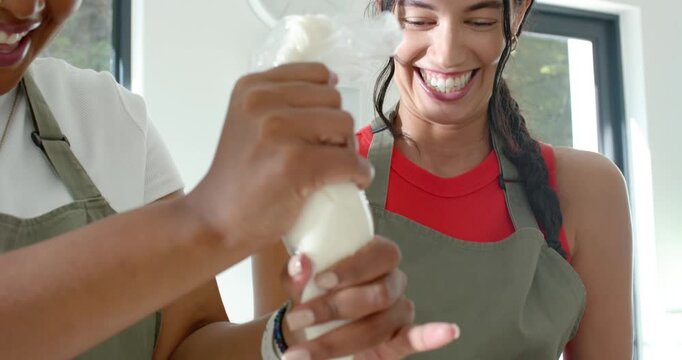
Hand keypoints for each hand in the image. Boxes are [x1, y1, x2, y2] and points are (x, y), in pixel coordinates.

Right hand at [184, 63, 372, 255]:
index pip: (318, 74)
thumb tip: (332, 83)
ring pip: (345, 126)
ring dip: (346, 150)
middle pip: (334, 100)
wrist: (216, 221)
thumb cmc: (240, 178)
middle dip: (336, 128)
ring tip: (328, 169)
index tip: (318, 128)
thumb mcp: (249, 120)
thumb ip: (281, 100)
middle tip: (322, 155)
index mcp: (252, 87)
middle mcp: (262, 102)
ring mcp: (277, 130)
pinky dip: (358, 174)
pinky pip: (350, 160)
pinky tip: (349, 183)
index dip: (325, 103)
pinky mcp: (296, 163)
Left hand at [280, 237, 459, 358]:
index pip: (378, 254)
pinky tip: (447, 331)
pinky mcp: (398, 340)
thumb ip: (298, 273)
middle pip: (377, 294)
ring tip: (300, 353)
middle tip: (298, 319)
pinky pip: (416, 337)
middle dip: (334, 309)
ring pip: (378, 325)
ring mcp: (398, 311)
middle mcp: (392, 281)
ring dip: (336, 340)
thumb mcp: (299, 281)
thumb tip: (301, 265)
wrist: (309, 327)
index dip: (352, 268)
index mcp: (374, 256)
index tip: (320, 281)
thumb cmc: (310, 294)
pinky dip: (432, 336)